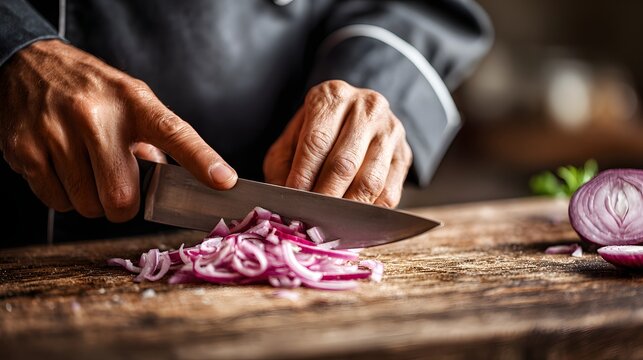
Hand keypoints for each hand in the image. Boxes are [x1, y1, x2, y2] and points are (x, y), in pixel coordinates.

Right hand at [0, 40, 236, 221]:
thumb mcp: (132, 100)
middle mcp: (95, 116)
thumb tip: (174, 184)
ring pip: (88, 207)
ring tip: (86, 169)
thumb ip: (155, 141)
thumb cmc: (93, 91)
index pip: (175, 134)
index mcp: (134, 103)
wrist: (31, 66)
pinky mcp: (25, 150)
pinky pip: (57, 203)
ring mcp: (57, 133)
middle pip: (122, 198)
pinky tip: (63, 168)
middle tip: (117, 185)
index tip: (224, 182)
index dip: (202, 162)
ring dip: (92, 201)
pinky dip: (64, 197)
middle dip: (124, 206)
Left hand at [264, 80, 411, 207]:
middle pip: (344, 164)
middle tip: (309, 218)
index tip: (292, 200)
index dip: (302, 177)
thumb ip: (284, 165)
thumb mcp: (292, 138)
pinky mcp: (404, 155)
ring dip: (346, 208)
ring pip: (369, 182)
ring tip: (329, 222)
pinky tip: (351, 219)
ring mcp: (390, 131)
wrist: (357, 115)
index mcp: (332, 97)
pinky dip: (368, 213)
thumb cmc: (318, 132)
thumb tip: (284, 198)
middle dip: (324, 197)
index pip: (316, 142)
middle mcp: (366, 107)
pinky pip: (388, 194)